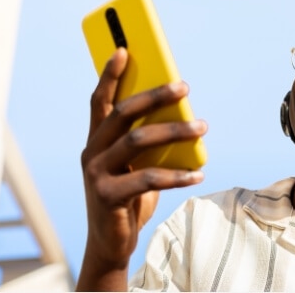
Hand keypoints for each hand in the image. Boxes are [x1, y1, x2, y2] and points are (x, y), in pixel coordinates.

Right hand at [80, 48, 206, 267]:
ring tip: (203, 126)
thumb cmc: (127, 199)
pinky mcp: (107, 196)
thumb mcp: (134, 167)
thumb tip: (181, 118)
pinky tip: (198, 174)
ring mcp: (96, 174)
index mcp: (96, 141)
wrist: (110, 244)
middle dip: (153, 96)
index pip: (100, 101)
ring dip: (174, 131)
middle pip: (121, 114)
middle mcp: (91, 152)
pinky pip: (147, 179)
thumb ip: (146, 144)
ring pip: (137, 141)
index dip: (110, 75)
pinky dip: (176, 175)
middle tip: (184, 86)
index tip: (125, 50)